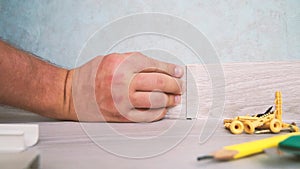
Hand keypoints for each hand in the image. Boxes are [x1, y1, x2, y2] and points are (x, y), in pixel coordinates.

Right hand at [68, 52, 183, 121]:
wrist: (71, 93)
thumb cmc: (91, 75)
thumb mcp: (112, 58)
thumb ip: (136, 61)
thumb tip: (160, 68)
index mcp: (121, 64)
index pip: (155, 65)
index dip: (171, 69)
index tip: (178, 72)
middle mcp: (122, 82)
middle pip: (159, 83)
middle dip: (175, 85)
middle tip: (179, 86)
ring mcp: (122, 101)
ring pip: (156, 100)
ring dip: (170, 100)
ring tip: (175, 98)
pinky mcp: (121, 115)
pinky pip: (147, 116)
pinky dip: (159, 113)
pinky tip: (163, 109)